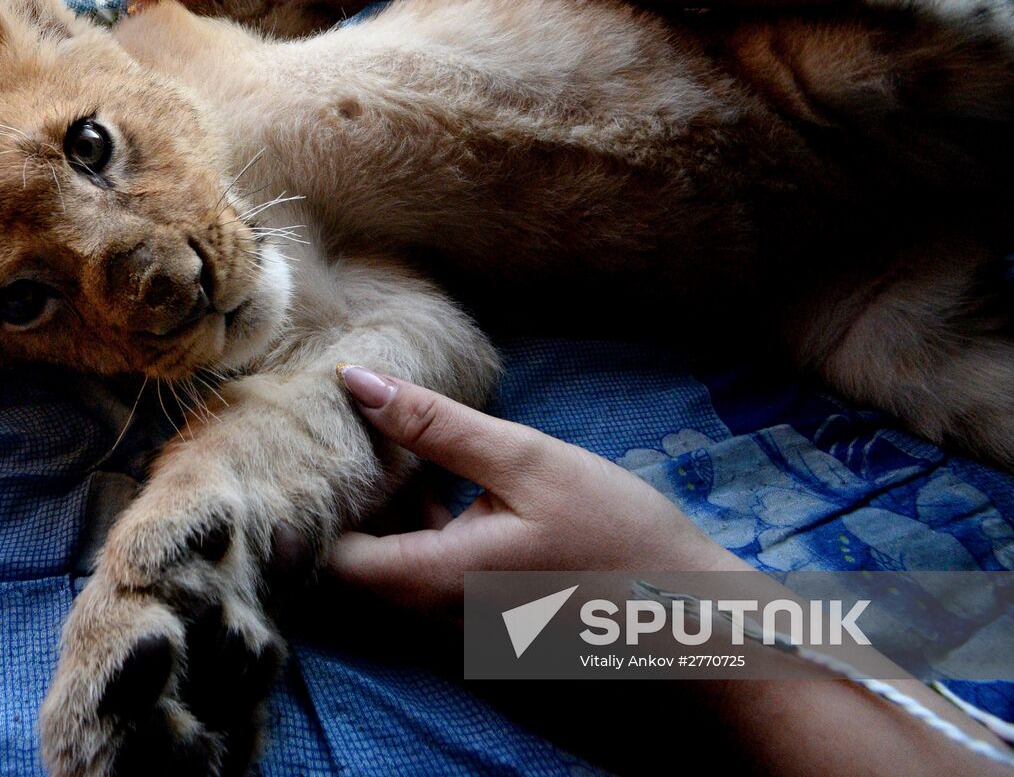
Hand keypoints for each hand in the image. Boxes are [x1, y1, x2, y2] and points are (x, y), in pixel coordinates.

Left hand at [328, 365, 741, 616]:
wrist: (693, 619)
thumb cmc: (617, 536)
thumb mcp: (527, 462)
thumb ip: (436, 426)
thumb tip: (356, 381)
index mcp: (429, 583)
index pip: (326, 553)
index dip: (319, 495)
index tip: (333, 437)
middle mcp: (428, 620)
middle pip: (352, 562)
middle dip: (354, 496)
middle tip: (365, 427)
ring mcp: (454, 632)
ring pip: (390, 568)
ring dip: (390, 512)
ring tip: (401, 442)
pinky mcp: (480, 628)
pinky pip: (426, 579)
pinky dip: (422, 533)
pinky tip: (445, 482)